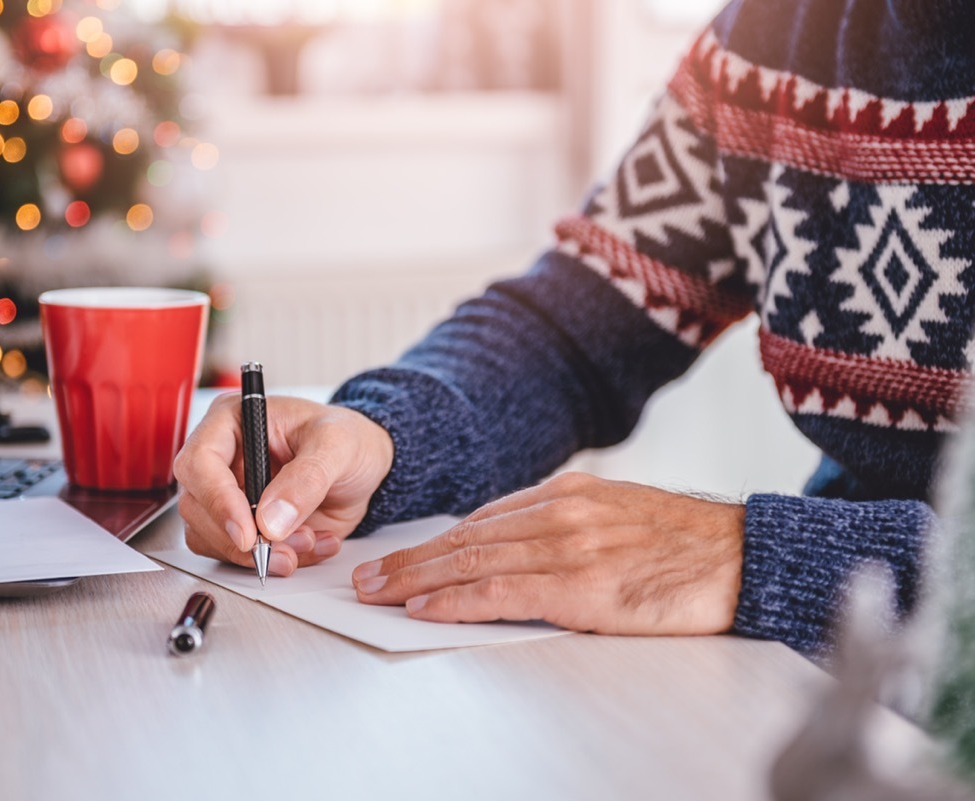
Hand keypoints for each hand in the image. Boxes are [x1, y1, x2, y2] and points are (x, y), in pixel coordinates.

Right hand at [173, 394, 393, 576]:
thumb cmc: (346, 438)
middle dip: (242, 538)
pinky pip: (237, 555)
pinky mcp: (242, 523)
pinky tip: (311, 543)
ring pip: (211, 538)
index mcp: (232, 421)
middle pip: (197, 507)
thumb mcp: (337, 445)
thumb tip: (270, 520)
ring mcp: (228, 494)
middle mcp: (222, 458)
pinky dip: (275, 559)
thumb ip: (306, 479)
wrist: (364, 463)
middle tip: (286, 549)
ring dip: (258, 554)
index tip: (249, 533)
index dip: (218, 501)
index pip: (200, 463)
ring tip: (309, 541)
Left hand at [351, 472, 744, 635]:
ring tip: (379, 593)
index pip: (482, 519)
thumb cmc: (687, 546)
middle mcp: (559, 512)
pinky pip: (502, 591)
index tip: (403, 556)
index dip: (435, 542)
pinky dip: (456, 600)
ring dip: (416, 579)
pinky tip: (426, 607)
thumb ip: (566, 525)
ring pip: (472, 561)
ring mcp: (568, 546)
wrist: (746, 557)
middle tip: (367, 577)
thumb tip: (514, 548)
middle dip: (410, 559)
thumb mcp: (618, 515)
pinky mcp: (581, 585)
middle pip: (465, 537)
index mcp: (568, 493)